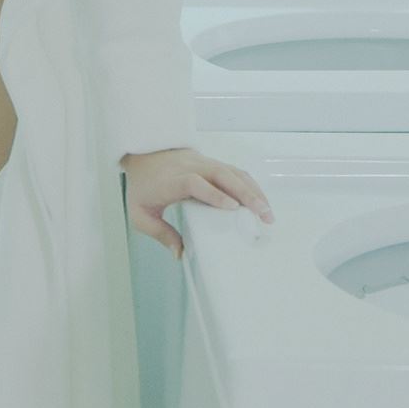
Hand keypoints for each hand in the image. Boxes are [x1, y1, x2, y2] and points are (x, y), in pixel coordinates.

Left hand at [118, 147, 273, 261]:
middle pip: (222, 175)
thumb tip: (181, 254)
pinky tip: (261, 200)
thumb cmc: (143, 186)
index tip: (232, 207)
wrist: (143, 154)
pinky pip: (235, 172)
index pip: (195, 183)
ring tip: (268, 212)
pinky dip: (251, 185)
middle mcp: (191, 168)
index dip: (214, 193)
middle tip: (263, 213)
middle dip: (246, 194)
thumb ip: (160, 233)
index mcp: (172, 180)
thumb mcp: (140, 214)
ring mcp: (204, 163)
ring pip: (233, 172)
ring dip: (253, 190)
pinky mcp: (213, 163)